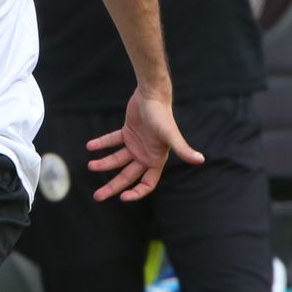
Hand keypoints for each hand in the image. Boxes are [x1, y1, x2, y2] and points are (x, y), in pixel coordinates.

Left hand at [85, 89, 203, 201]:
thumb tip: (201, 160)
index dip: (136, 192)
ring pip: (117, 159)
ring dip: (103, 163)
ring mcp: (135, 144)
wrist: (152, 94)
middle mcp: (145, 155)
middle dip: (113, 187)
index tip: (122, 197)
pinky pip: (112, 141)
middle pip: (127, 176)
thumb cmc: (162, 115)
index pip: (147, 184)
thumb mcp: (171, 134)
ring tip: (90, 165)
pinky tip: (90, 146)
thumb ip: (183, 149)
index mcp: (156, 159)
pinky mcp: (127, 132)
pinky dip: (101, 143)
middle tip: (98, 196)